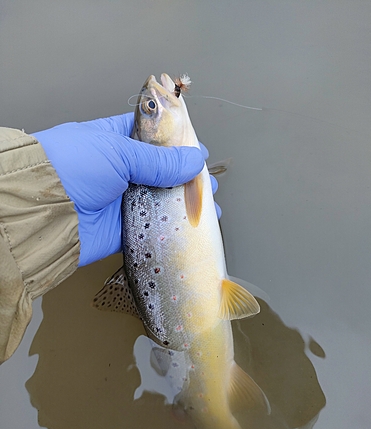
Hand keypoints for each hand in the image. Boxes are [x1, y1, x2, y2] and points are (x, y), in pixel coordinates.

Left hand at [33, 113, 206, 265]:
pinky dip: (175, 227)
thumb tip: (194, 159)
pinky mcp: (125, 228)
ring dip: (186, 202)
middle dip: (187, 176)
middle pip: (163, 171)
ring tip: (207, 204)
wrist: (42, 213)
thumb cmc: (70, 168)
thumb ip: (159, 159)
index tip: (198, 150)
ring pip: (162, 199)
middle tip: (205, 182)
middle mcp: (121, 170)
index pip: (154, 137)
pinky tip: (194, 225)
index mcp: (116, 141)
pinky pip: (155, 227)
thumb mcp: (118, 152)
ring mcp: (123, 199)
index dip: (178, 142)